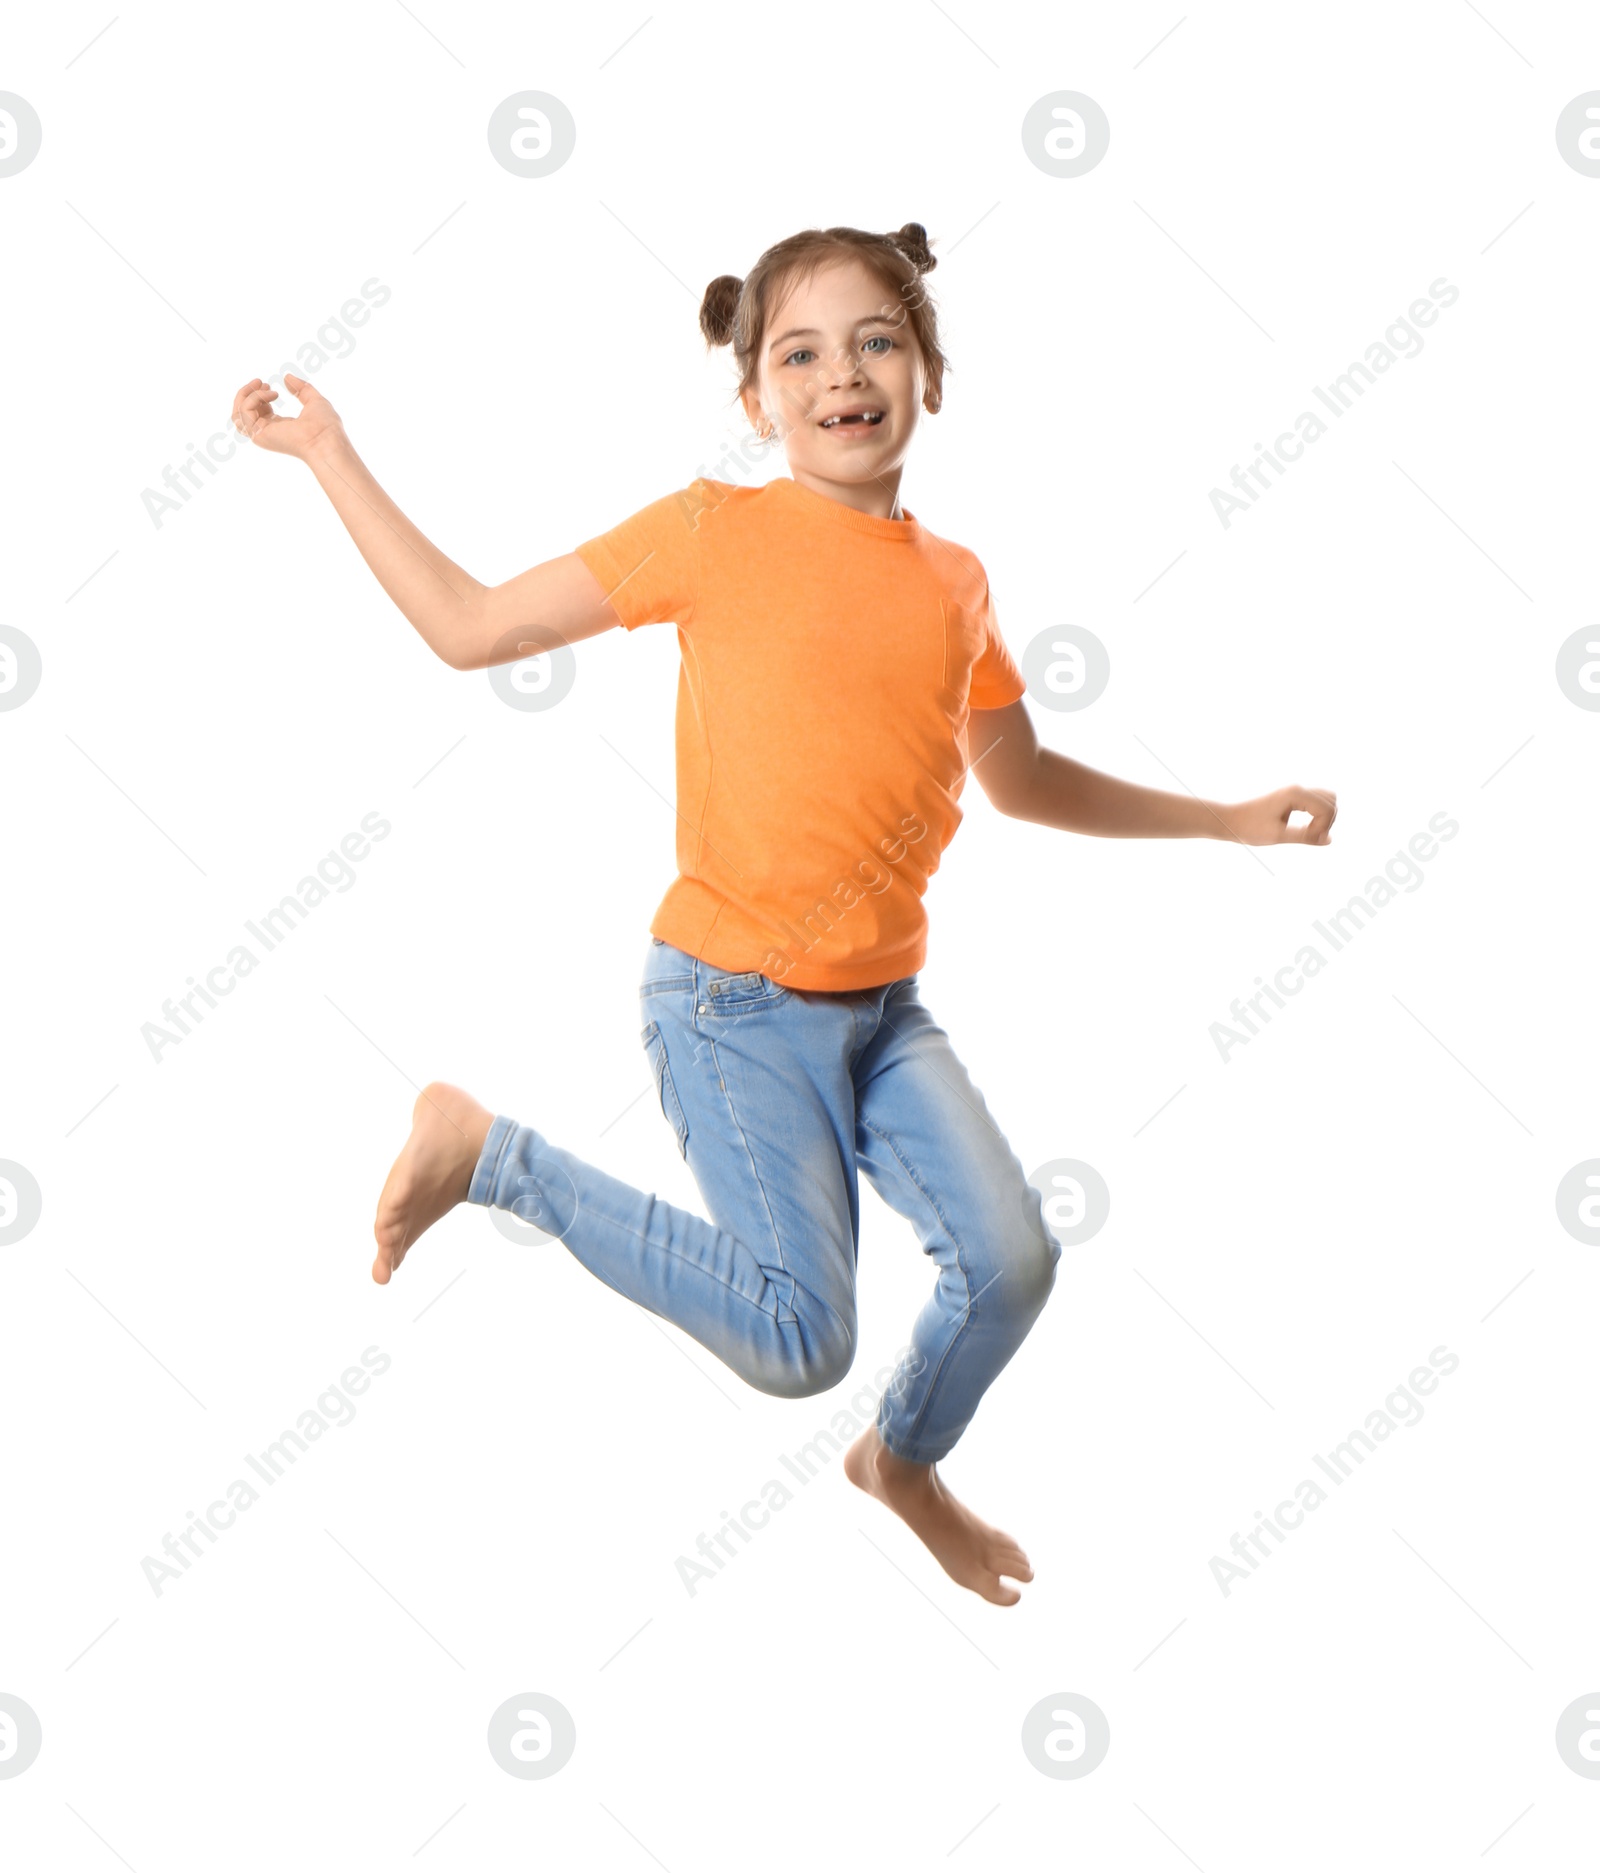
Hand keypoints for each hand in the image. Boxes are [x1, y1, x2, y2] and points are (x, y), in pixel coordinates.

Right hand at [230, 372, 346, 462]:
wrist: (326, 441)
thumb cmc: (325, 427)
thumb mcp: (314, 400)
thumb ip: (301, 388)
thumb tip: (287, 377)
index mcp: (278, 426)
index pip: (256, 411)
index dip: (257, 395)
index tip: (267, 383)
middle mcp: (267, 432)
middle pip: (241, 413)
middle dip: (247, 393)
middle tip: (261, 381)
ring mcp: (262, 435)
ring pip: (237, 414)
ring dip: (246, 395)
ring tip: (264, 386)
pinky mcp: (259, 435)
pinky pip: (243, 413)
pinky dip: (254, 399)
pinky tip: (273, 395)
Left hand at [1223, 784, 1336, 845]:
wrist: (1230, 821)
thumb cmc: (1249, 828)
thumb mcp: (1278, 836)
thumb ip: (1304, 837)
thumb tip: (1329, 840)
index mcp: (1295, 794)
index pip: (1327, 808)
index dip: (1324, 827)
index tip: (1308, 838)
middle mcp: (1297, 789)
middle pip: (1331, 801)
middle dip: (1327, 821)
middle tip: (1310, 836)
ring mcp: (1295, 792)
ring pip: (1326, 800)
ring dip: (1324, 817)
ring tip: (1308, 832)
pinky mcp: (1292, 798)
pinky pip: (1315, 803)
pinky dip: (1317, 815)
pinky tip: (1304, 828)